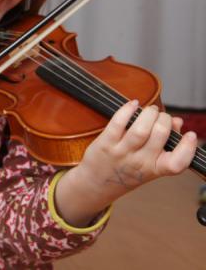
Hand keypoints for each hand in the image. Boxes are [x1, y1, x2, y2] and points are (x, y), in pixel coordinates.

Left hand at [56, 99, 197, 225]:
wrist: (98, 184)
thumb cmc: (128, 169)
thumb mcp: (151, 163)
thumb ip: (167, 144)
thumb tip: (177, 121)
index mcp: (155, 169)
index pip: (176, 164)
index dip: (187, 148)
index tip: (190, 135)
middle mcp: (140, 162)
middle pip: (159, 136)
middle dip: (164, 120)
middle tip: (161, 116)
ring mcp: (122, 153)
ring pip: (139, 129)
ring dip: (148, 114)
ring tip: (150, 110)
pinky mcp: (105, 144)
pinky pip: (117, 123)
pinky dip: (127, 110)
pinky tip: (133, 104)